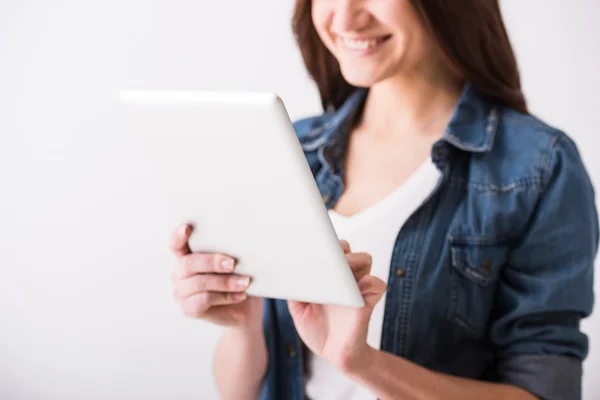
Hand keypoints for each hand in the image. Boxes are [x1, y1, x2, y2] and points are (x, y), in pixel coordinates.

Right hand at [169, 223, 262, 328]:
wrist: (244, 309)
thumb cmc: (237, 278)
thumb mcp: (234, 262)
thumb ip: (229, 252)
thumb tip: (240, 241)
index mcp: (186, 256)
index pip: (175, 244)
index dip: (177, 236)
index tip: (186, 228)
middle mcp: (180, 273)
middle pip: (188, 263)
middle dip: (212, 261)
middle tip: (232, 263)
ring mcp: (182, 292)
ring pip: (200, 282)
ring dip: (225, 282)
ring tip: (245, 282)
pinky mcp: (189, 309)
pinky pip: (205, 300)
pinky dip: (225, 296)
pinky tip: (240, 295)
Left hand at [288, 240, 385, 371]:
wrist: (334, 354)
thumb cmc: (317, 329)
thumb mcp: (299, 308)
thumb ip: (295, 291)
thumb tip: (286, 274)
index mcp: (328, 275)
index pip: (329, 249)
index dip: (323, 242)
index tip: (310, 240)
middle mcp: (345, 276)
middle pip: (346, 248)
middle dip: (337, 246)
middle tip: (324, 254)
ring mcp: (359, 287)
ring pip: (364, 258)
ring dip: (352, 259)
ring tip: (339, 269)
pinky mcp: (369, 301)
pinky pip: (377, 283)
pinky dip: (369, 282)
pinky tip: (355, 289)